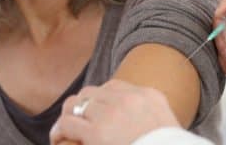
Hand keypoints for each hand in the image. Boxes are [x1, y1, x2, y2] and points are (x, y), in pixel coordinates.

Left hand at [50, 80, 179, 144]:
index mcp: (150, 96)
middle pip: (93, 92)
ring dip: (68, 116)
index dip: (100, 100)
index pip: (115, 86)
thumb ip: (150, 117)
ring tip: (64, 130)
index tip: (95, 113)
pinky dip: (59, 131)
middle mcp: (130, 99)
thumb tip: (134, 123)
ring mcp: (113, 114)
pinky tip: (58, 139)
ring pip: (76, 104)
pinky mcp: (97, 133)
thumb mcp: (166, 126)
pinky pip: (67, 124)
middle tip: (76, 122)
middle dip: (82, 106)